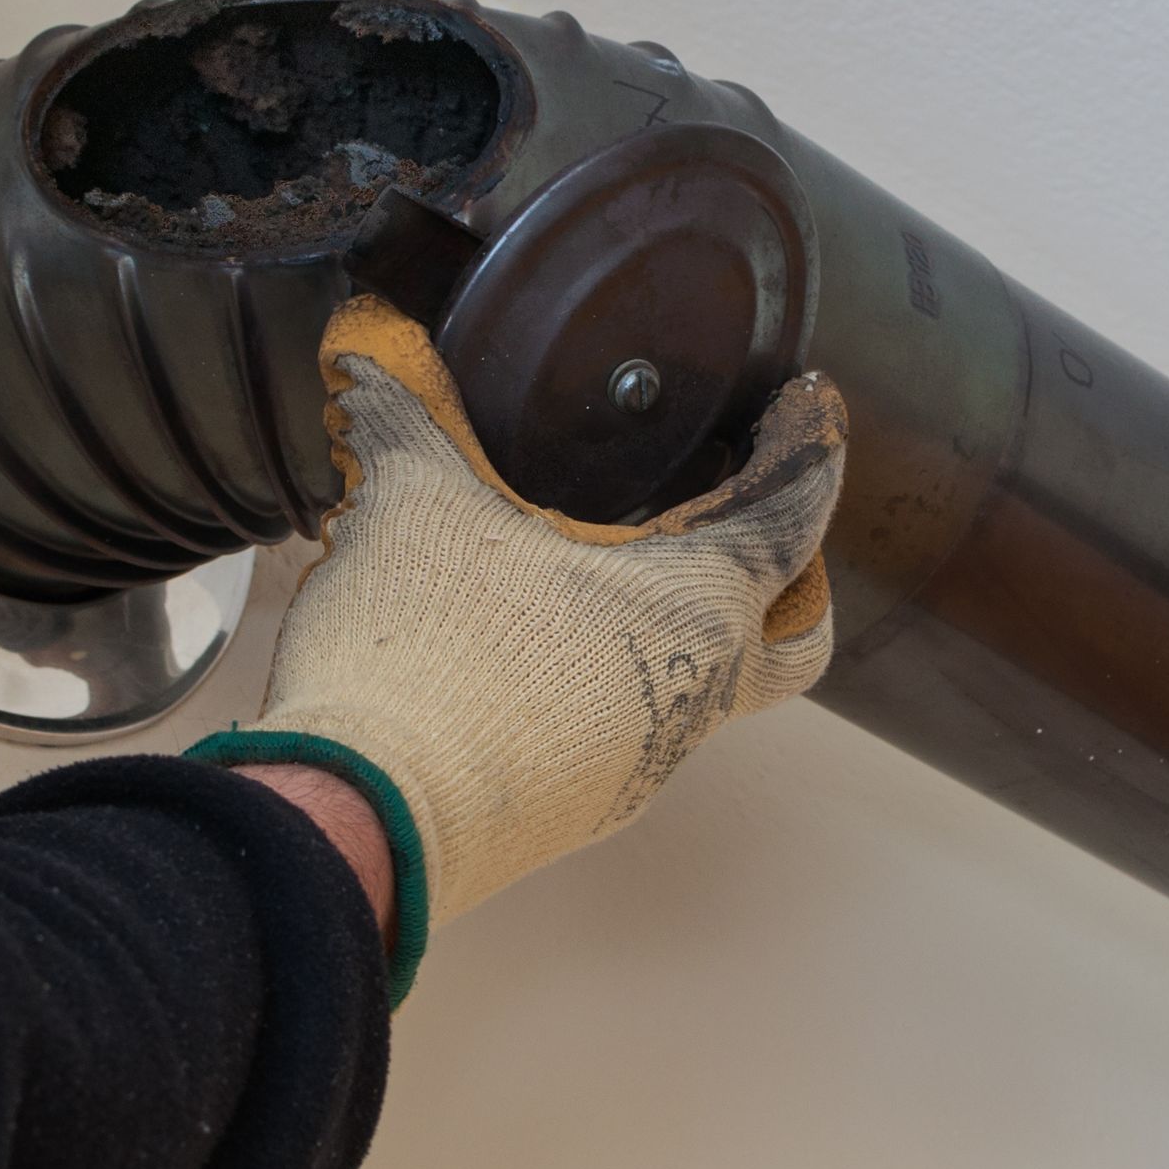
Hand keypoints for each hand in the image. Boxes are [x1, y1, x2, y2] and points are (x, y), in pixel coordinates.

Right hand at [192, 295, 846, 1000]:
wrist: (358, 825)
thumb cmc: (420, 660)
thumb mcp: (410, 505)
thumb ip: (403, 410)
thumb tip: (365, 343)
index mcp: (691, 610)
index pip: (793, 516)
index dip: (811, 445)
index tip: (810, 404)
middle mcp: (691, 700)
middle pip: (794, 641)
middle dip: (792, 577)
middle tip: (744, 517)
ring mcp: (638, 770)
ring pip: (708, 692)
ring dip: (686, 627)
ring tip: (614, 566)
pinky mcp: (575, 811)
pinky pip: (632, 732)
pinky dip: (616, 675)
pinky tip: (538, 642)